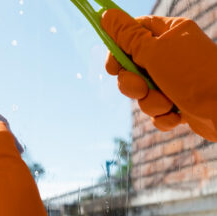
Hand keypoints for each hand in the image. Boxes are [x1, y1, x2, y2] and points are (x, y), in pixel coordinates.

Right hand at [101, 9, 216, 141]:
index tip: (112, 67)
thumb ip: (127, 36)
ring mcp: (175, 80)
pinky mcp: (178, 102)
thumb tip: (106, 15)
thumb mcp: (154, 52)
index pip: (134, 31)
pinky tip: (177, 116)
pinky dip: (163, 115)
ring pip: (143, 91)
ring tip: (167, 104)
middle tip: (141, 88)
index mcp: (169, 34)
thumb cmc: (193, 76)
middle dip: (133, 83)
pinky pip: (156, 109)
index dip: (118, 49)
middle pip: (133, 66)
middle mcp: (171, 55)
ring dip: (151, 102)